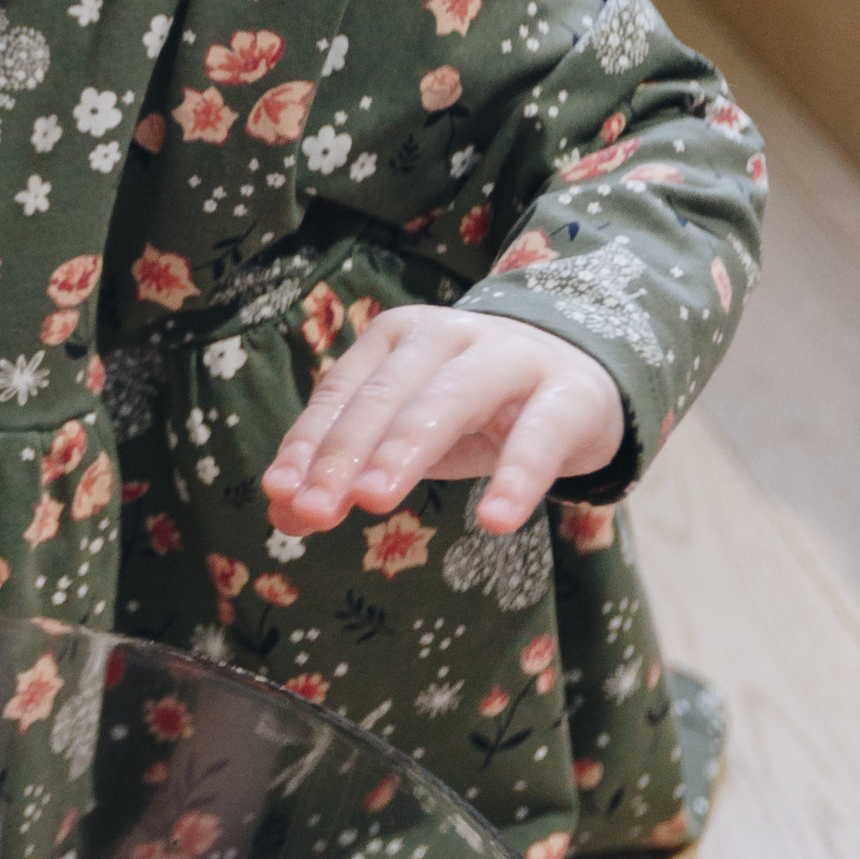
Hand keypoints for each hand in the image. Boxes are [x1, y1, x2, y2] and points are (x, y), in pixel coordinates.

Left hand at [263, 304, 623, 536]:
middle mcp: (445, 336)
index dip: (308, 444)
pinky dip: (516, 478)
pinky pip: (538, 438)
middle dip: (342, 454)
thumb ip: (346, 475)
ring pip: (448, 400)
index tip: (280, 494)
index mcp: (394, 338)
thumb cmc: (470, 411)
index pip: (341, 392)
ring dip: (404, 450)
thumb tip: (283, 519)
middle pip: (384, 396)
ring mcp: (508, 360)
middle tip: (313, 509)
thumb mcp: (405, 441)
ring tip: (372, 501)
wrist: (580, 379)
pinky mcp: (566, 397)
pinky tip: (494, 522)